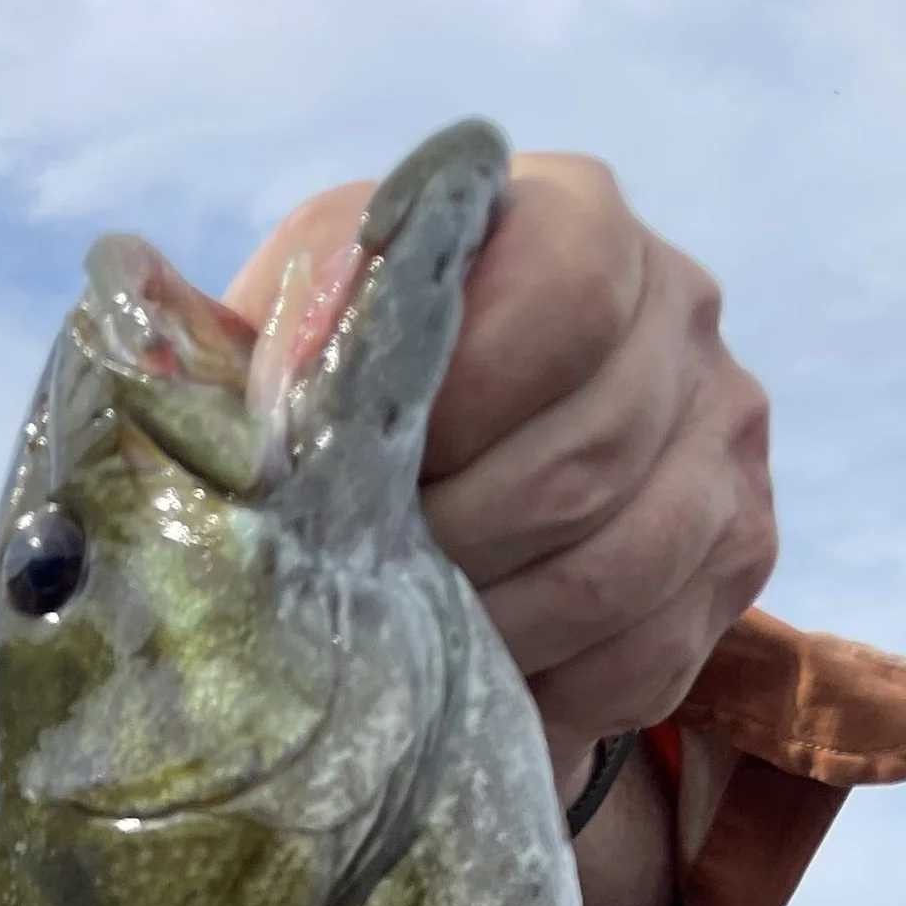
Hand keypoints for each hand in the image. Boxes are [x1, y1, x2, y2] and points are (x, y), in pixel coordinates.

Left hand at [229, 153, 775, 813]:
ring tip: (417, 650)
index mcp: (570, 217)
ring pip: (625, 566)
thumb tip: (162, 328)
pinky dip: (553, 688)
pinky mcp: (743, 543)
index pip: (565, 288)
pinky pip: (655, 647)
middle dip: (456, 550)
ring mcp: (727, 426)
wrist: (444, 483)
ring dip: (499, 633)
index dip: (460, 405)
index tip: (371, 478)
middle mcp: (680, 303)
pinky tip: (488, 680)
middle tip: (368, 597)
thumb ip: (243, 343)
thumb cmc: (341, 402)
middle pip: (588, 456)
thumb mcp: (280, 351)